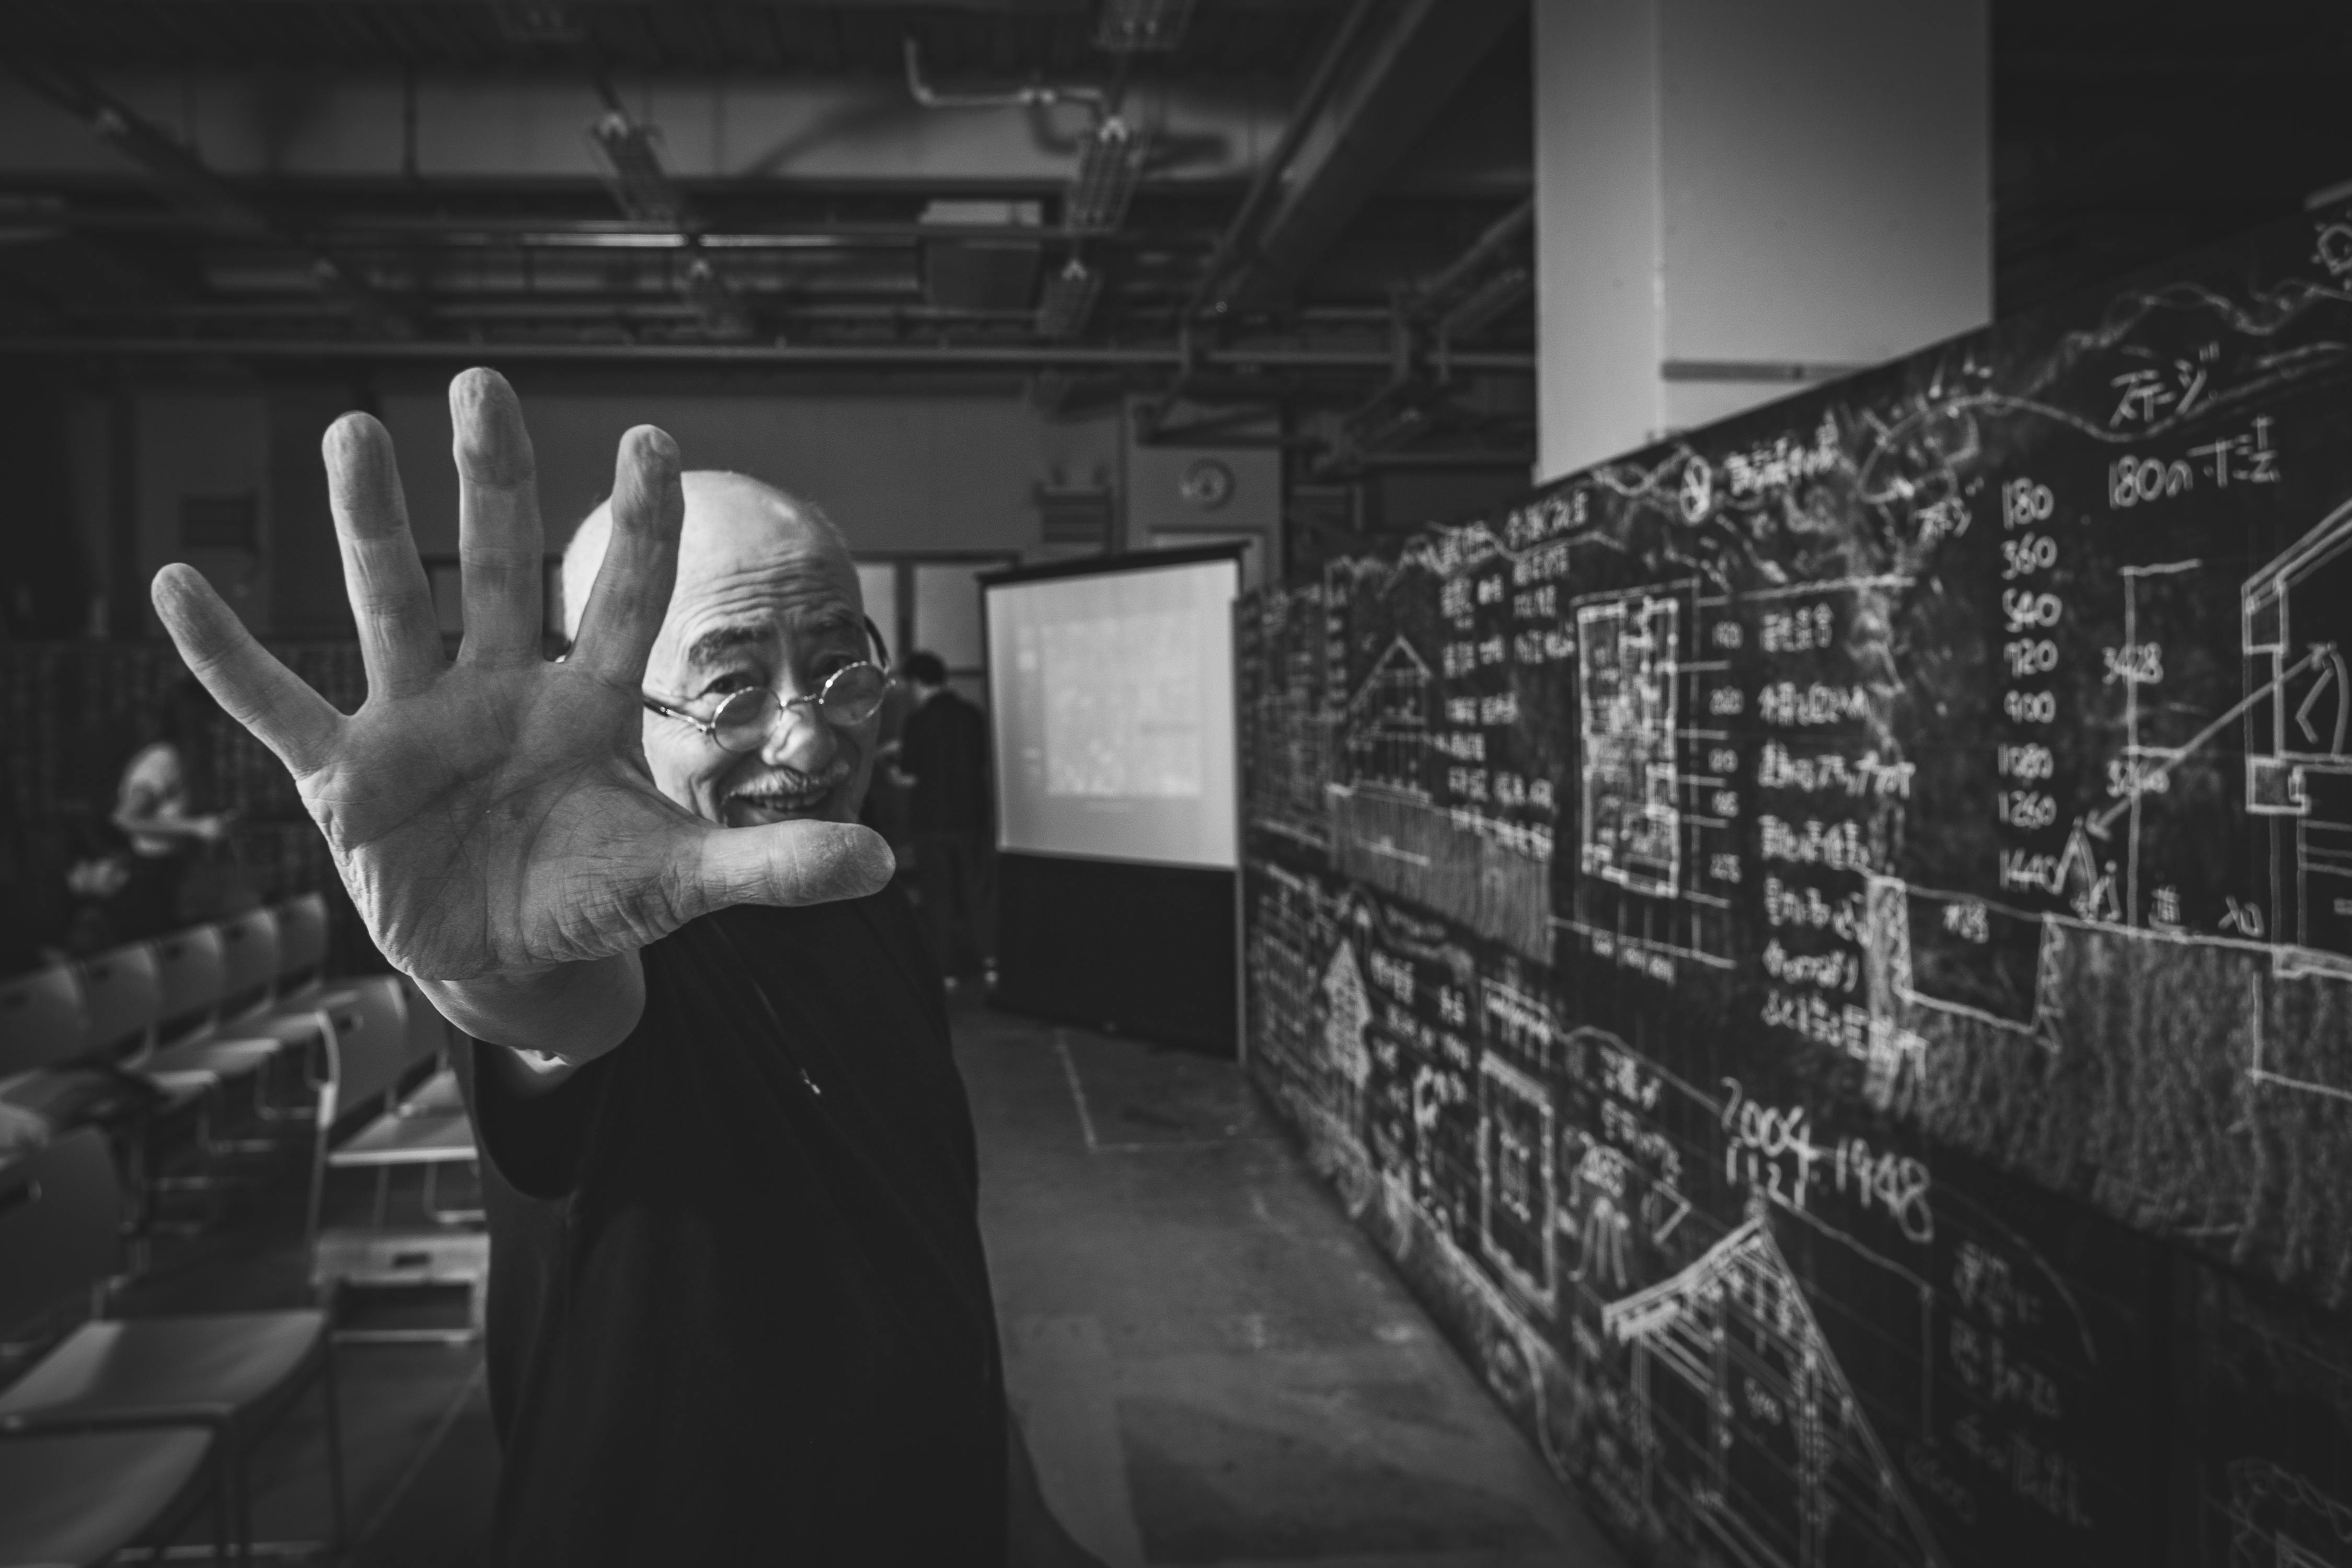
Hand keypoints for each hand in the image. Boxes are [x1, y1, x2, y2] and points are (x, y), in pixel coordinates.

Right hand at [151, 369, 890, 986]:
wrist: (510, 960)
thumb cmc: (593, 898)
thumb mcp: (683, 882)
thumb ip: (772, 864)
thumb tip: (884, 865)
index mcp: (585, 706)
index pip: (622, 598)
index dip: (636, 526)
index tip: (653, 440)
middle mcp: (499, 693)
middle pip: (498, 567)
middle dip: (491, 479)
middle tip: (481, 381)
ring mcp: (416, 727)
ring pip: (388, 605)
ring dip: (368, 524)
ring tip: (349, 427)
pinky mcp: (344, 781)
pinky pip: (275, 706)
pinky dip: (225, 657)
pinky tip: (177, 586)